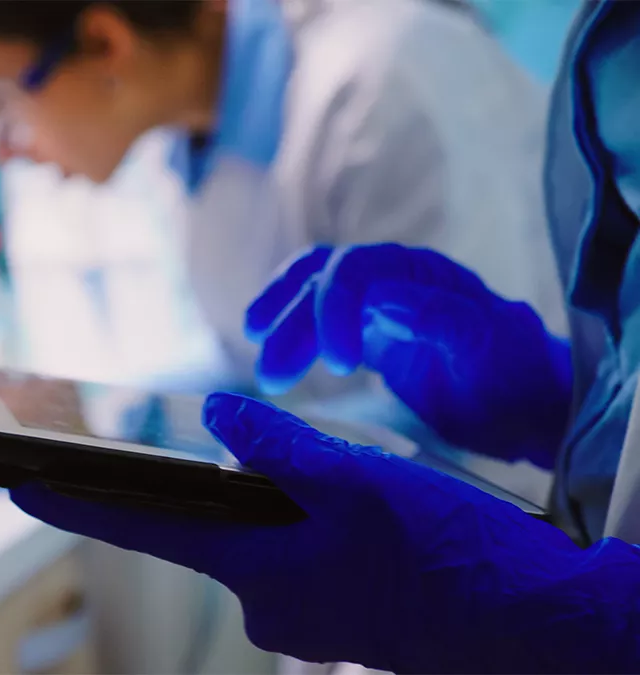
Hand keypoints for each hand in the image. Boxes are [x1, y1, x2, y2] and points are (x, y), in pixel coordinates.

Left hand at [11, 394, 639, 673]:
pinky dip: (292, 528)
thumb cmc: (451, 553)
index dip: (72, 499)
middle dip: (170, 491)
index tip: (10, 481)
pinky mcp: (334, 618)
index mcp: (256, 567)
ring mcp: (301, 618)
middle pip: (197, 532)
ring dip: (253, 508)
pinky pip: (290, 561)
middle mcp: (265, 602)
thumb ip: (281, 446)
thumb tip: (221, 417)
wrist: (534, 627)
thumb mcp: (364, 481)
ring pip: (253, 543)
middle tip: (139, 452)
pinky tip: (332, 511)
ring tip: (291, 477)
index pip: (141, 525)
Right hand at [246, 244, 570, 467]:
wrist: (531, 407)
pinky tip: (275, 356)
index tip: (337, 366)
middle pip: (322, 283)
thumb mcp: (489, 347)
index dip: (333, 309)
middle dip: (293, 325)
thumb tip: (382, 298)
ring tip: (267, 373)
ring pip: (311, 299)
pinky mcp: (367, 335)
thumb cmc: (517, 376)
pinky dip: (292, 335)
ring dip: (283, 330)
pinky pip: (318, 322)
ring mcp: (377, 306)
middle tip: (272, 376)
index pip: (355, 271)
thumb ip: (441, 318)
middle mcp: (392, 280)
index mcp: (421, 274)